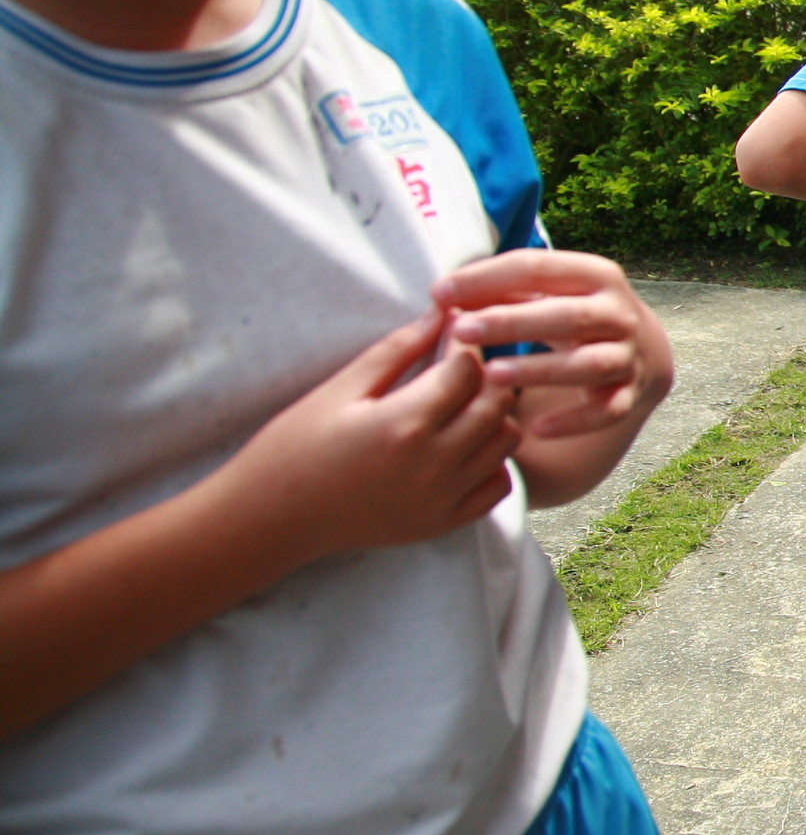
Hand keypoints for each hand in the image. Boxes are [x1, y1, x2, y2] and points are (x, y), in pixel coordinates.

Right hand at [221, 309, 520, 561]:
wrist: (270, 518)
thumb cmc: (295, 446)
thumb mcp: (340, 390)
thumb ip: (397, 349)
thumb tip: (441, 312)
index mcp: (404, 423)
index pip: (468, 368)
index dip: (464, 342)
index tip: (453, 332)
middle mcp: (433, 463)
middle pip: (497, 402)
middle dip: (487, 375)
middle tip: (461, 366)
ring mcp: (442, 498)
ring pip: (506, 442)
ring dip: (494, 416)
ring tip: (461, 406)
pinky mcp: (443, 523)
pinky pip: (498, 485)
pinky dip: (492, 461)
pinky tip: (461, 447)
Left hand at [433, 250, 672, 440]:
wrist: (641, 347)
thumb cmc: (572, 312)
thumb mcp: (548, 292)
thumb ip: (502, 290)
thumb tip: (443, 295)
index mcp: (596, 276)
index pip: (539, 268)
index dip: (487, 278)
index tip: (439, 294)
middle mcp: (619, 314)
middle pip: (568, 316)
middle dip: (513, 322)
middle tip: (461, 331)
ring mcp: (627, 356)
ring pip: (587, 364)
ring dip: (540, 370)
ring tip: (491, 375)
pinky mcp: (628, 394)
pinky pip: (605, 412)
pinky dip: (573, 422)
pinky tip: (534, 431)